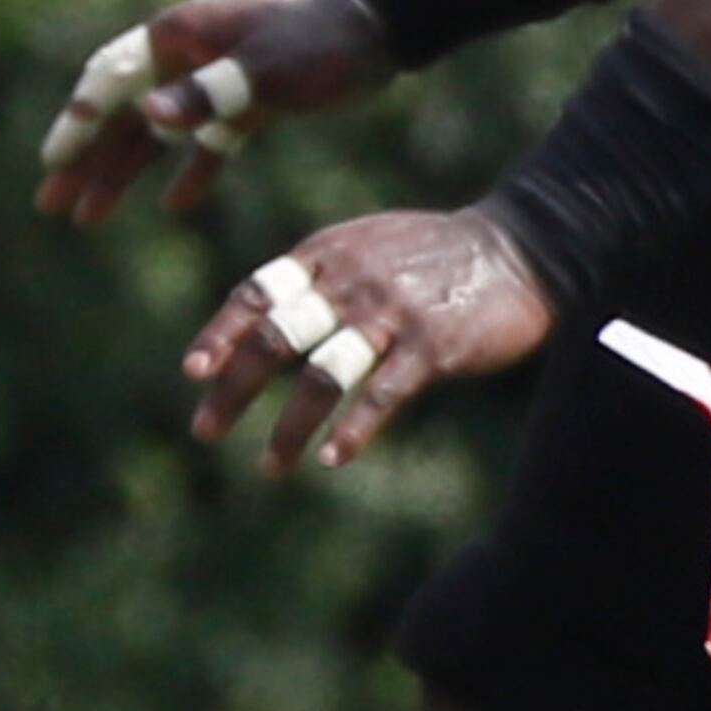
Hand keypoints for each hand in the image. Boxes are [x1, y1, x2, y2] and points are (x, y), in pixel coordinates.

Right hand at [38, 0, 397, 228]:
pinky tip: (173, 206)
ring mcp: (212, 79)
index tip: (51, 163)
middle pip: (121, 114)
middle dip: (84, 160)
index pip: (109, 82)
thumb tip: (146, 114)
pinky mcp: (244, 102)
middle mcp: (184, 56)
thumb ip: (204, 93)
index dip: (77, 124)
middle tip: (50, 204)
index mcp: (176, 36)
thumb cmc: (317, 44)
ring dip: (122, 174)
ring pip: (155, 134)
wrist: (378, 32)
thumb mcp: (262, 72)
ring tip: (87, 218)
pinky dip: (188, 172)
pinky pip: (203, 143)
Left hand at [185, 206, 553, 473]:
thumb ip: (320, 275)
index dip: (221, 333)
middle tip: (204, 429)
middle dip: (234, 387)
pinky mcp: (431, 346)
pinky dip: (352, 430)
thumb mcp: (366, 245)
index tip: (192, 371)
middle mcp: (348, 281)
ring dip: (289, 426)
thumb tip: (269, 316)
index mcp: (327, 254)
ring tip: (269, 465)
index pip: (256, 292)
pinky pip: (380, 395)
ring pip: (321, 374)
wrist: (519, 248)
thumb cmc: (436, 253)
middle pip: (275, 337)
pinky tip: (331, 458)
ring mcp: (389, 314)